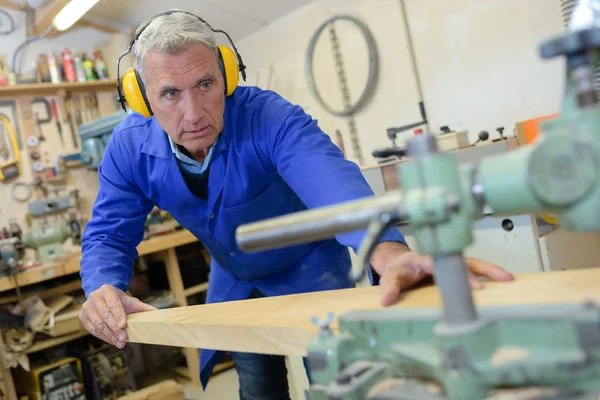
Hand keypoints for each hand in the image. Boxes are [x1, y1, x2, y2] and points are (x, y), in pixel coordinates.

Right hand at [79, 284, 156, 347]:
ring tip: (120, 343)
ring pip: (98, 324)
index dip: (118, 314)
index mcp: (107, 290)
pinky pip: (92, 330)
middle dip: (115, 328)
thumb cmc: (119, 300)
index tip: (123, 325)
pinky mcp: (83, 317)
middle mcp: (94, 297)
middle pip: (105, 315)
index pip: (113, 303)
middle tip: (124, 338)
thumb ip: (143, 307)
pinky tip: (112, 341)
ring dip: (109, 335)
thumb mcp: (131, 301)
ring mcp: (86, 307)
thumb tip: (158, 313)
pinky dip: (103, 337)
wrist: (103, 298)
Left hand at [371, 243, 513, 305]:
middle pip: (465, 260)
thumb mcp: (391, 276)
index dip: (460, 272)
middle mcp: (441, 257)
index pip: (446, 263)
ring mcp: (449, 261)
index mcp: (426, 258)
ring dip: (490, 270)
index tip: (475, 284)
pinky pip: (472, 268)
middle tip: (502, 278)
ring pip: (472, 262)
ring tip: (508, 278)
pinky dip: (486, 273)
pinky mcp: (454, 268)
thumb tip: (386, 299)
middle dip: (484, 268)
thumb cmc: (399, 268)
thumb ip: (389, 286)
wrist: (399, 262)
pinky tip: (501, 280)